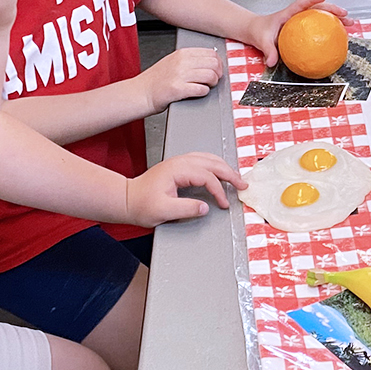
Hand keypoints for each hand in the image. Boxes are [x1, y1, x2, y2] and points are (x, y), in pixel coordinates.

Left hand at [124, 152, 245, 226]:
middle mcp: (180, 162)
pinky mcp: (179, 166)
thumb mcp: (163, 211)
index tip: (223, 204)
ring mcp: (179, 162)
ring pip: (209, 159)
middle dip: (230, 174)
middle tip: (243, 185)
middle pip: (212, 163)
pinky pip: (203, 160)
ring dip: (224, 167)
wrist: (127, 199)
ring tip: (236, 178)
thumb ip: (186, 209)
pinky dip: (215, 165)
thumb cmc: (141, 204)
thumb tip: (205, 207)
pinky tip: (220, 172)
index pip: (206, 176)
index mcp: (177, 169)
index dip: (218, 190)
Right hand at [138, 47, 222, 112]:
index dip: (218, 63)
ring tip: (207, 87)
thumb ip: (190, 60)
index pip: (211, 53)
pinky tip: (198, 92)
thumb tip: (211, 62)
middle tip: (214, 80)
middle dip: (218, 73)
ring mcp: (179, 75)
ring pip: (210, 76)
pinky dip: (204, 92)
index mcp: (182, 54)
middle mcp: (181, 62)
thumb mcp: (172, 62)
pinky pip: (201, 89)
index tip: (217, 69)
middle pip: (213, 64)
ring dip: (212, 83)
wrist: (140, 93)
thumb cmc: (155, 80)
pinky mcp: (177, 89)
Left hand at [248, 0, 349, 67]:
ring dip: (336, 19)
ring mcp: (302, 21)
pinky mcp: (304, 29)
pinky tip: (339, 39)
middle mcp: (297, 15)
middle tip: (346, 15)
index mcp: (287, 14)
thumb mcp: (262, 41)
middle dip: (333, 10)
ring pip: (322, 17)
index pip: (301, 4)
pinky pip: (319, 28)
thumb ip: (268, 51)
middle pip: (318, 9)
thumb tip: (272, 62)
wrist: (255, 31)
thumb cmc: (259, 32)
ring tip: (349, 25)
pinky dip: (330, 31)